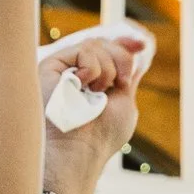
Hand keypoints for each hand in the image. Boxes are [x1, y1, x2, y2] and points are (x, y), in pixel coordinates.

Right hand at [40, 26, 149, 193]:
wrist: (78, 150)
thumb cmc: (101, 136)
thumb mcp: (123, 103)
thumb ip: (126, 76)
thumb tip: (136, 52)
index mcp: (94, 82)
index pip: (109, 50)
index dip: (126, 43)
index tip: (142, 44)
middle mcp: (76, 73)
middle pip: (105, 43)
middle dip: (122, 59)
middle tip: (121, 83)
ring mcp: (63, 68)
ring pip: (95, 44)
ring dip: (108, 70)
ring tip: (96, 94)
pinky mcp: (51, 65)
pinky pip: (83, 49)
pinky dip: (93, 69)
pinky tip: (83, 87)